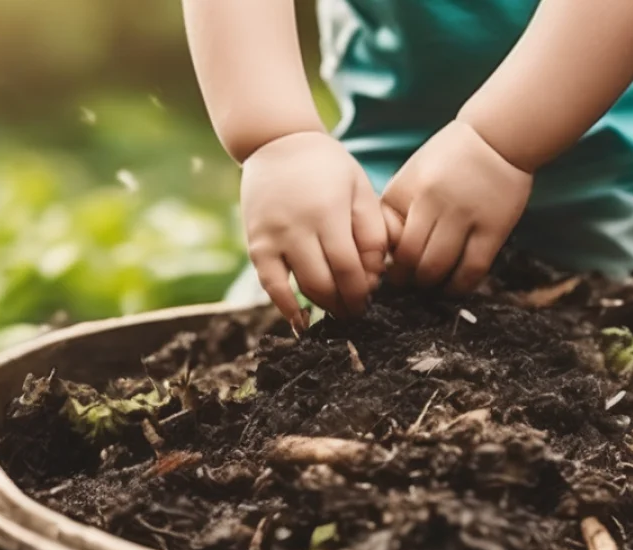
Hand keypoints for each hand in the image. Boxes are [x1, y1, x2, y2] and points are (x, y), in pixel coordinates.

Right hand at [241, 132, 386, 328]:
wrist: (277, 144)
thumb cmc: (328, 168)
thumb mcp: (359, 189)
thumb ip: (372, 231)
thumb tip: (376, 276)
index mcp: (328, 212)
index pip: (348, 267)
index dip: (361, 290)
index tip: (370, 299)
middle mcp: (297, 227)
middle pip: (325, 282)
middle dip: (345, 304)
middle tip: (357, 312)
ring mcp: (273, 237)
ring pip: (300, 287)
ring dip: (323, 306)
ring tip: (338, 312)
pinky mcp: (256, 244)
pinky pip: (270, 285)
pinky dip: (286, 307)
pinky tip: (301, 322)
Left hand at [381, 120, 532, 293]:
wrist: (497, 137)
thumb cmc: (449, 160)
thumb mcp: (413, 176)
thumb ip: (399, 210)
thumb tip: (390, 256)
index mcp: (406, 189)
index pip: (387, 240)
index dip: (387, 261)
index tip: (392, 270)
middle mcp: (431, 201)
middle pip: (409, 258)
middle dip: (406, 279)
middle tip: (410, 283)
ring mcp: (463, 215)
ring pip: (437, 267)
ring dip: (430, 284)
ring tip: (431, 285)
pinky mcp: (493, 229)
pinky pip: (471, 270)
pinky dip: (459, 286)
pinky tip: (454, 286)